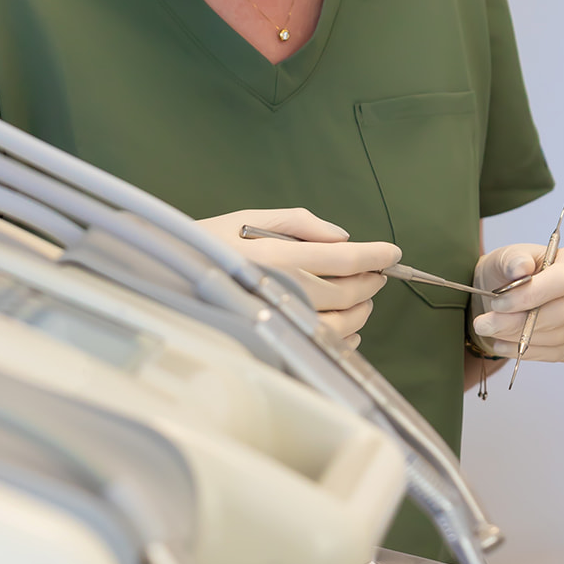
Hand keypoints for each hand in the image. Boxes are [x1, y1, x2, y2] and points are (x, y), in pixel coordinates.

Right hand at [197, 208, 399, 350]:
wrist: (171, 278)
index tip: (392, 252)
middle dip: (370, 281)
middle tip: (378, 272)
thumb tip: (342, 236)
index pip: (344, 257)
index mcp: (278, 256)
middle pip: (347, 291)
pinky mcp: (276, 341)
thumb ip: (300, 223)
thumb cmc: (208, 243)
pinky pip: (322, 345)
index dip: (375, 255)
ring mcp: (280, 319)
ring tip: (363, 296)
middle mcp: (283, 290)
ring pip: (340, 323)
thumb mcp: (249, 217)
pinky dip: (346, 336)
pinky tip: (347, 324)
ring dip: (361, 309)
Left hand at [471, 243, 563, 364]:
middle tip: (484, 323)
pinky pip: (555, 354)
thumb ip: (513, 259)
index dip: (529, 296)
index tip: (498, 303)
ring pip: (557, 338)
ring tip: (489, 331)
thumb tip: (520, 268)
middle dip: (518, 322)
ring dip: (518, 338)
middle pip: (562, 314)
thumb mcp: (508, 257)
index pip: (561, 282)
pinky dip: (525, 351)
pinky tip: (502, 343)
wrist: (515, 292)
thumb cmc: (514, 270)